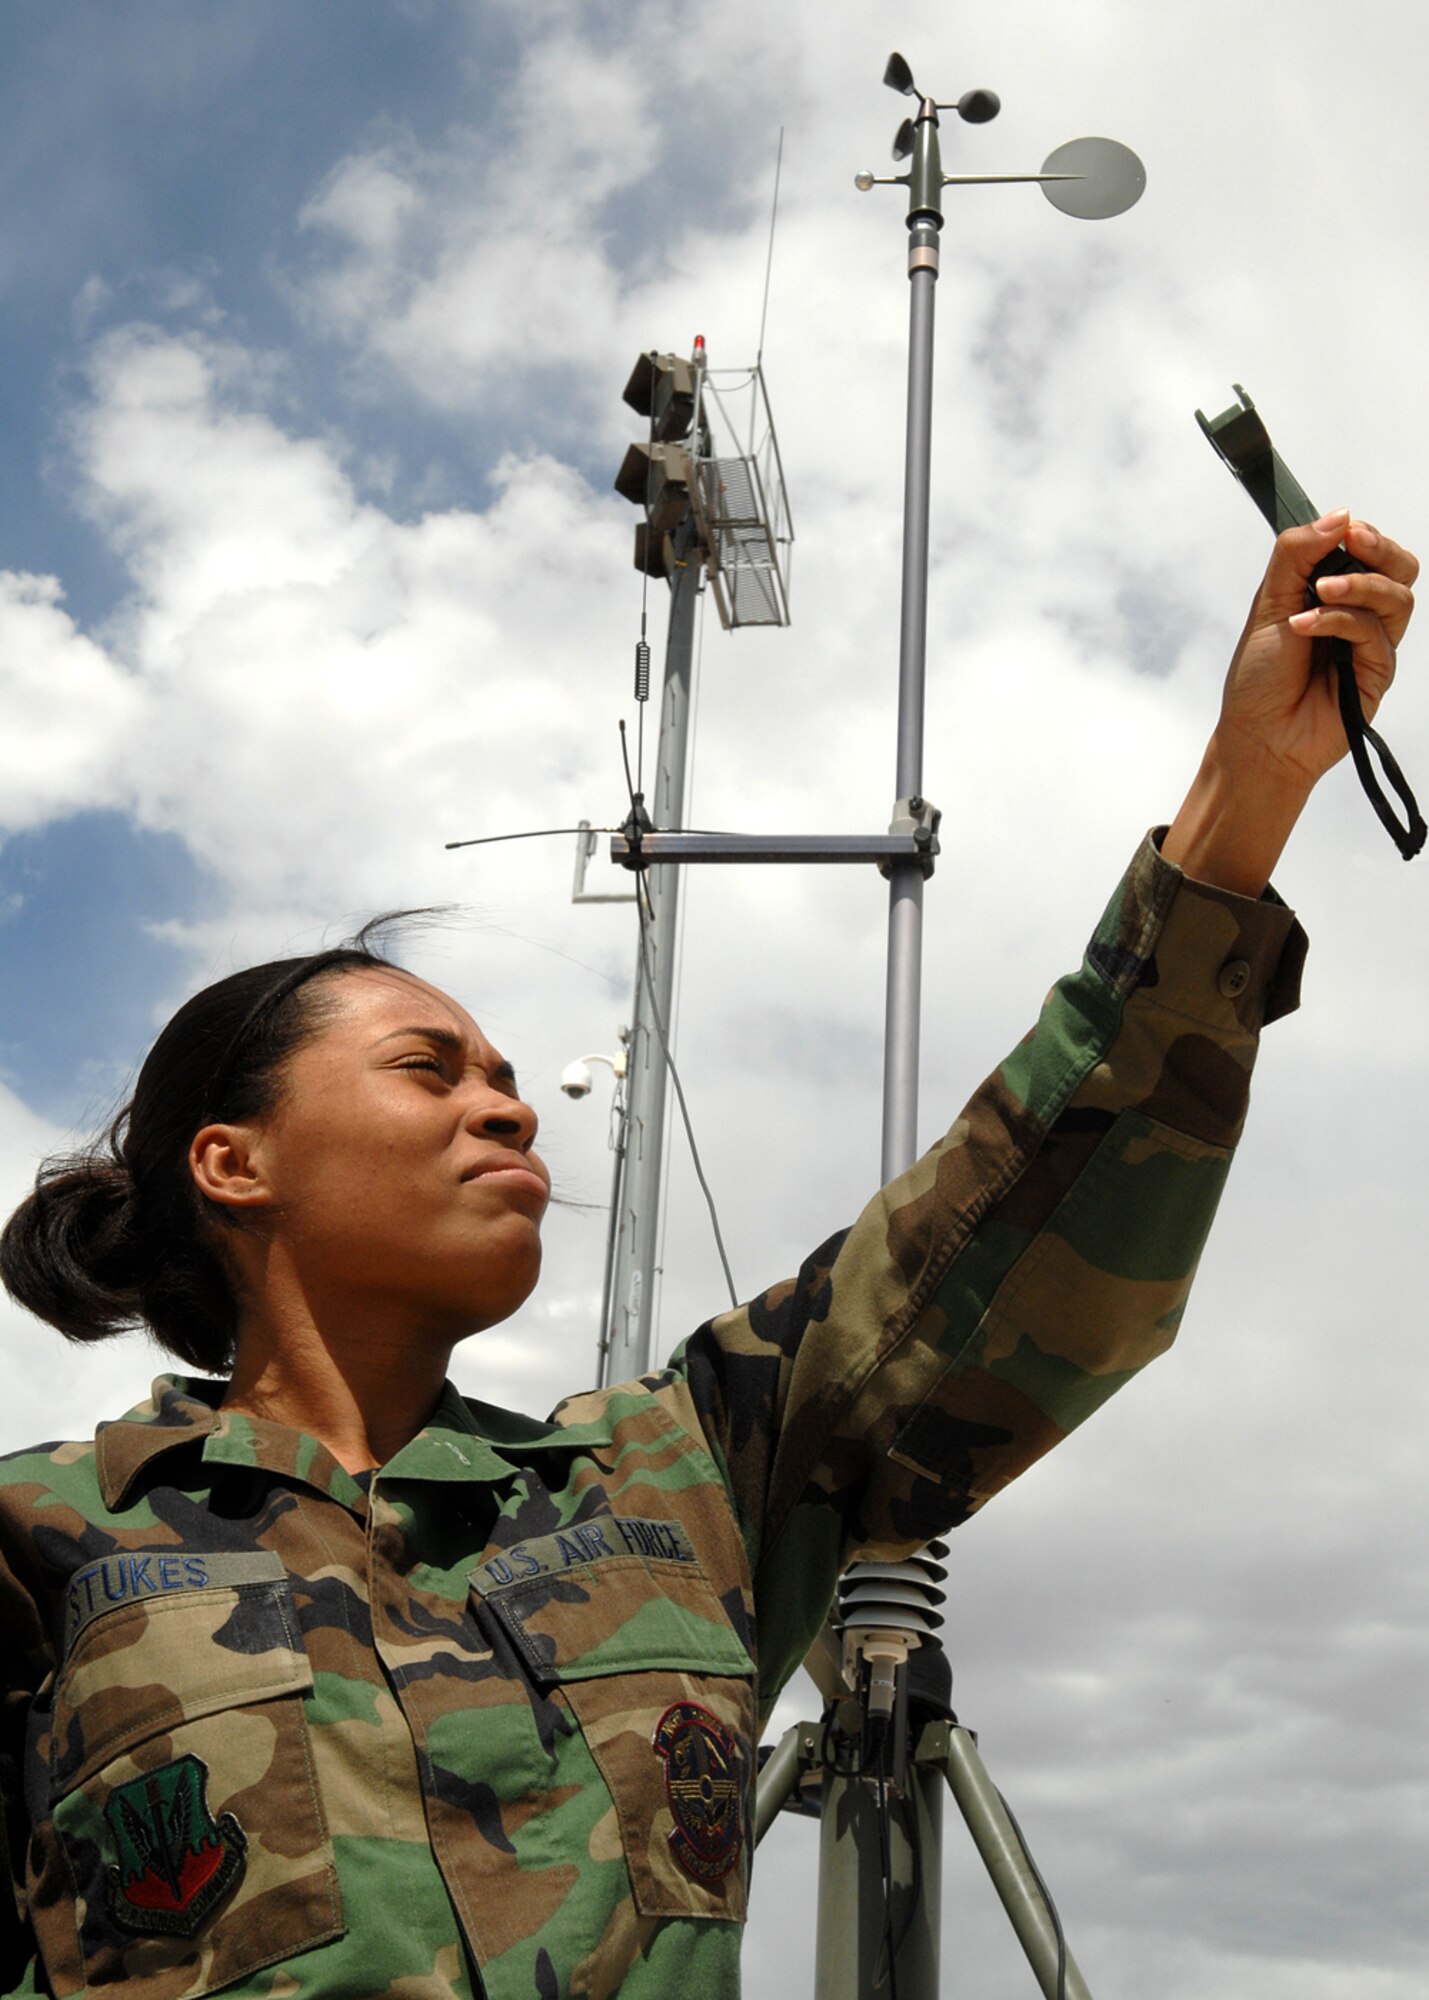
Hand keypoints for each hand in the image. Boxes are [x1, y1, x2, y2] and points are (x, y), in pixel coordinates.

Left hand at [1164, 510, 1417, 895]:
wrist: (1256, 737)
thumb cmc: (1260, 677)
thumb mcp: (1269, 602)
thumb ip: (1297, 554)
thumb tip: (1338, 516)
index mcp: (1335, 595)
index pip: (1370, 551)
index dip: (1363, 535)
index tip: (1345, 527)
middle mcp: (1360, 618)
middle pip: (1401, 570)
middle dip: (1381, 549)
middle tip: (1354, 541)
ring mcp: (1372, 646)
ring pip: (1397, 597)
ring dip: (1358, 585)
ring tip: (1319, 591)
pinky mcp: (1378, 674)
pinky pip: (1375, 634)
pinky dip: (1339, 621)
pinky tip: (1305, 627)